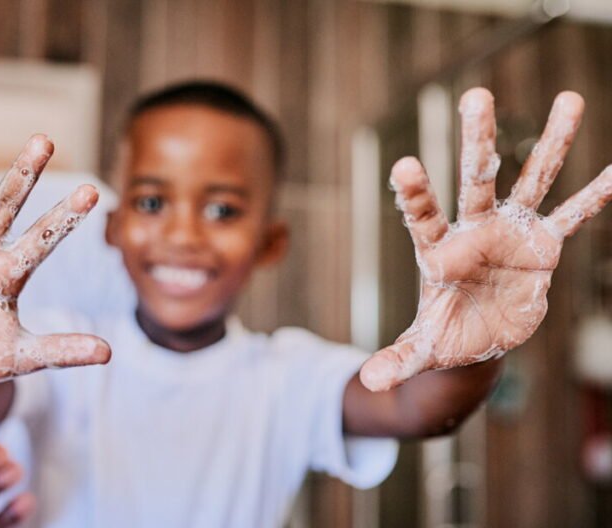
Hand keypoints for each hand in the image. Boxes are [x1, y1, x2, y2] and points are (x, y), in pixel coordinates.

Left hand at [360, 88, 611, 391]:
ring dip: (550, 144)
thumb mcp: (422, 350)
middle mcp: (475, 232)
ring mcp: (511, 235)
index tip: (403, 165)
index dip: (416, 194)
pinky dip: (594, 198)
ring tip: (570, 98)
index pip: (423, 217)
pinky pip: (572, 219)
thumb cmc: (443, 336)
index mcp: (439, 252)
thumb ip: (398, 360)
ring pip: (532, 181)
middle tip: (476, 94)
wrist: (476, 338)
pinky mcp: (543, 249)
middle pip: (476, 179)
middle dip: (477, 140)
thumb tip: (368, 384)